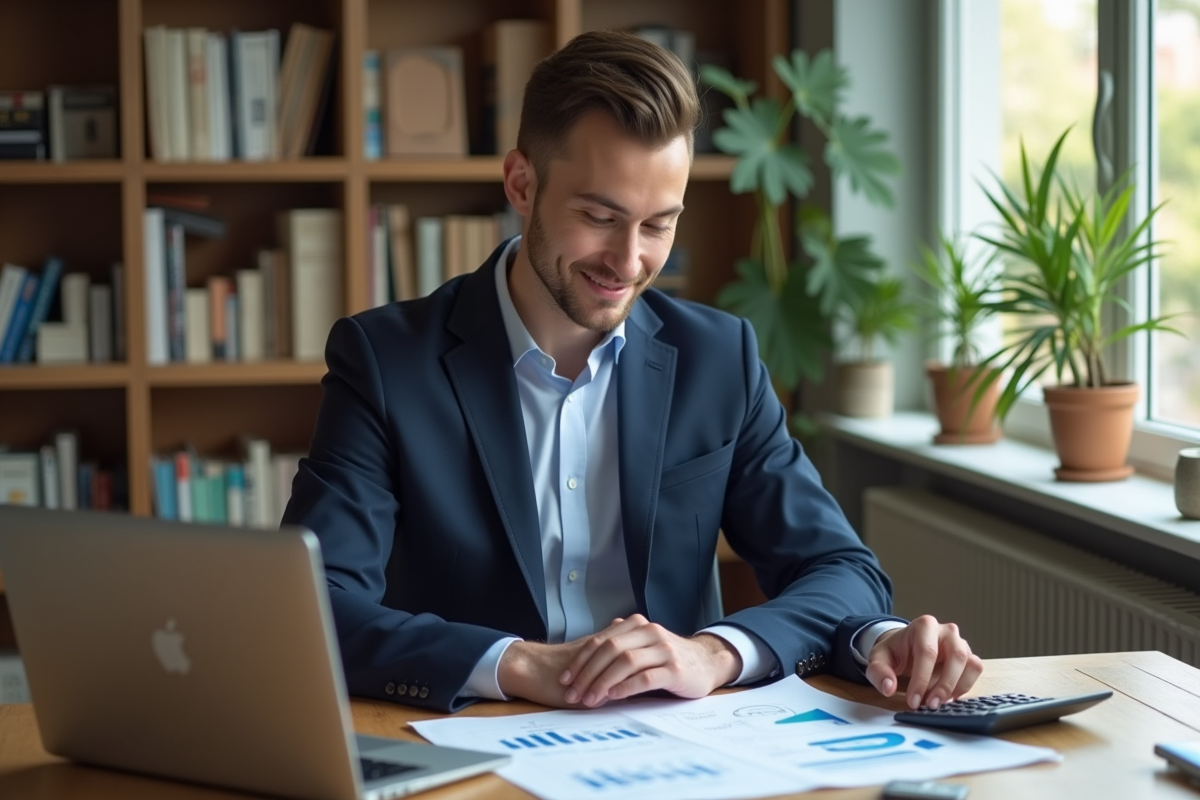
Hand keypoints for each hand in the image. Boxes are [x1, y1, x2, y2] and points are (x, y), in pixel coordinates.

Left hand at [497, 615, 741, 707]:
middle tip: (572, 694)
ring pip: (625, 662)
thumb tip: (586, 654)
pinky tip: (613, 696)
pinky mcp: (676, 670)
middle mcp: (650, 633)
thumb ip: (620, 645)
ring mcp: (664, 650)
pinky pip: (645, 677)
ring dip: (602, 682)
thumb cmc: (670, 658)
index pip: (601, 641)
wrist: (707, 662)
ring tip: (589, 699)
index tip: (565, 679)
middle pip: (609, 649)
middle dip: (587, 673)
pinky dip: (626, 687)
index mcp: (637, 626)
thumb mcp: (644, 646)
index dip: (580, 660)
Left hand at [865, 615, 982, 709]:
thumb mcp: (879, 658)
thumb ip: (879, 672)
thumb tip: (888, 688)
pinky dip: (965, 686)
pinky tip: (948, 698)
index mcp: (923, 626)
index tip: (913, 701)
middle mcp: (946, 631)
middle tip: (930, 705)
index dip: (921, 679)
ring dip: (957, 687)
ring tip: (939, 703)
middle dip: (944, 685)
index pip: (927, 652)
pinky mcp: (968, 656)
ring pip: (970, 663)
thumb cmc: (895, 652)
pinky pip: (975, 670)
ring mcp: (960, 642)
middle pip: (955, 656)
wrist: (906, 647)